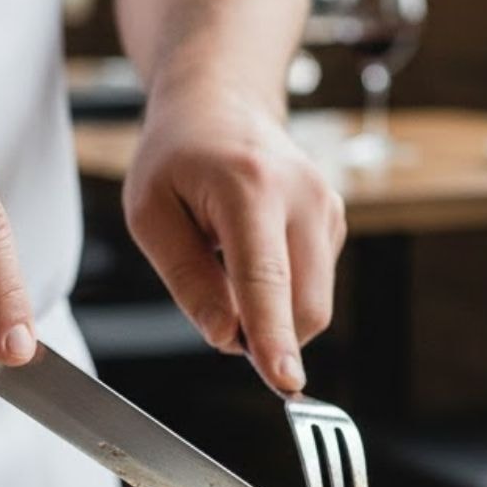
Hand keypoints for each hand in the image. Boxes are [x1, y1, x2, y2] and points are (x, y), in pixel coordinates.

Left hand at [122, 84, 345, 392]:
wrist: (222, 105)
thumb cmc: (179, 156)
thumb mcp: (150, 214)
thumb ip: (187, 280)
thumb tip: (224, 337)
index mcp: (250, 186)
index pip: (266, 279)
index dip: (274, 337)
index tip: (286, 382)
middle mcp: (302, 195)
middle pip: (303, 305)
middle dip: (265, 335)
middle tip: (216, 313)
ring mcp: (328, 206)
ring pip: (313, 304)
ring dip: (272, 315)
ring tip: (227, 269)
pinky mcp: (336, 221)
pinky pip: (314, 286)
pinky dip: (282, 294)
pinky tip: (253, 257)